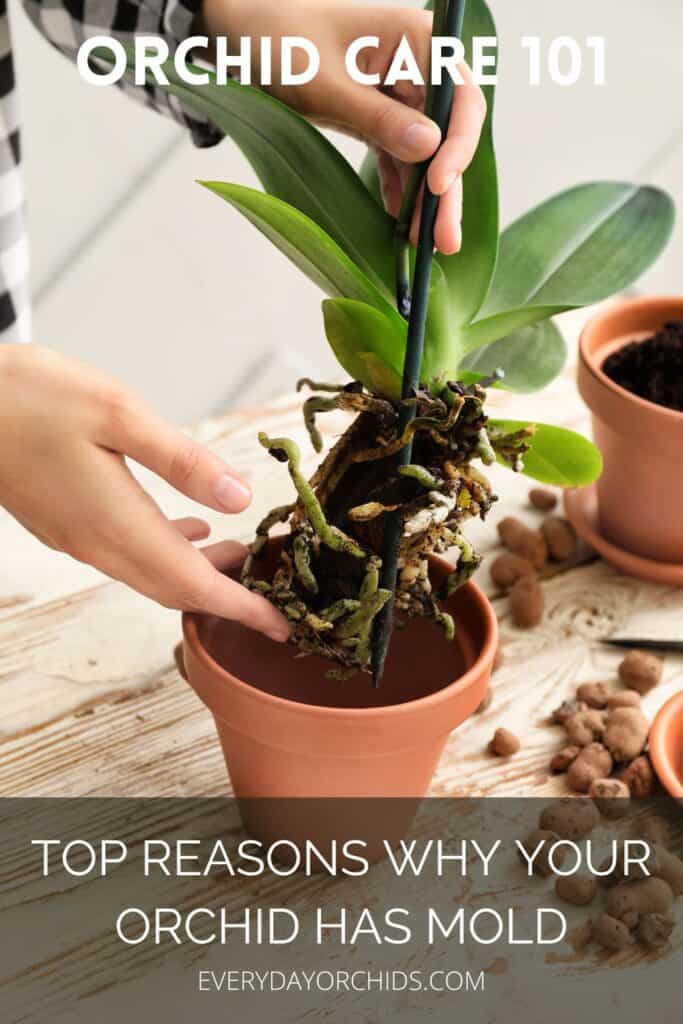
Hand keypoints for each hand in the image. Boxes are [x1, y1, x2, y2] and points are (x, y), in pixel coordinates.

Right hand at [0, 345, 288, 641]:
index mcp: (116, 524)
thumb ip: (183, 461)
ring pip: (151, 574)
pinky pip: (127, 556)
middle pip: (175, 589)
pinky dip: (168, 554)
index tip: (282, 626)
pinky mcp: (63, 524)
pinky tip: (187, 529)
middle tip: (271, 590)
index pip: (194, 585)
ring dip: (198, 574)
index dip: (243, 609)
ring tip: (241, 555)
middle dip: (227, 597)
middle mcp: (96, 543)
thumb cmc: (28, 398)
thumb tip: (239, 498)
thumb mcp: (118, 414)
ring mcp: (76, 538)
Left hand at [201, 0, 486, 253]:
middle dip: (445, 188)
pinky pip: (398, 158)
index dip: (457, 145)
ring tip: (425, 245)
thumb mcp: (325, 82)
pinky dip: (398, 189)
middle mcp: (418, 67)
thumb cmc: (278, 36)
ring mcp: (400, 94)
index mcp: (417, 40)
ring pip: (425, 154)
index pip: (459, 99)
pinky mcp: (379, 117)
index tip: (438, 185)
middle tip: (445, 240)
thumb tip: (429, 148)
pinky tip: (398, 224)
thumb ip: (378, 116)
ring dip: (425, 199)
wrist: (241, 29)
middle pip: (448, 134)